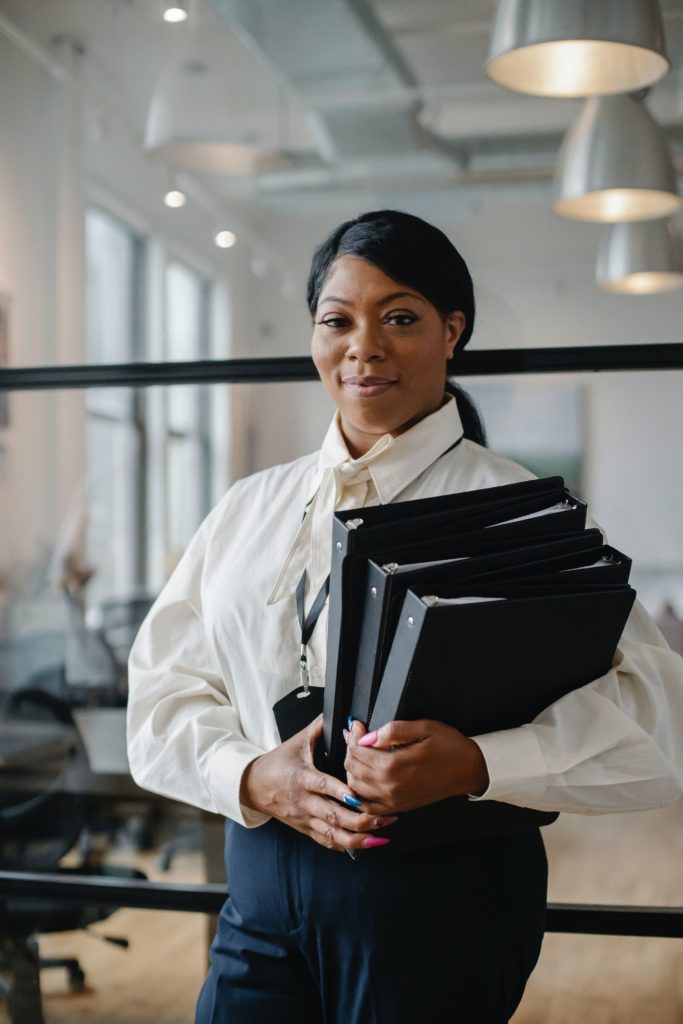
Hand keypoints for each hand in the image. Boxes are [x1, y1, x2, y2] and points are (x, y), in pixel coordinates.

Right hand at [240, 715, 396, 851]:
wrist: (254, 785)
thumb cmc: (279, 761)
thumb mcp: (298, 741)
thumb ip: (321, 727)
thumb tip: (346, 715)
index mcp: (302, 777)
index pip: (323, 786)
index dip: (341, 792)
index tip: (358, 796)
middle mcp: (304, 801)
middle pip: (332, 815)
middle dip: (360, 820)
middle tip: (384, 819)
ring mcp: (305, 818)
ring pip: (332, 834)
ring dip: (358, 839)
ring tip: (381, 837)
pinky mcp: (305, 829)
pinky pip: (326, 842)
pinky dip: (345, 846)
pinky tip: (365, 845)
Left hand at [344, 719, 489, 815]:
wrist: (468, 771)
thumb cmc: (449, 747)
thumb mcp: (424, 727)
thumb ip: (394, 730)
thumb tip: (369, 736)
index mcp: (394, 766)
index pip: (358, 751)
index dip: (353, 735)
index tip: (357, 725)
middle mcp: (390, 786)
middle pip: (353, 768)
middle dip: (351, 750)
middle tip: (358, 736)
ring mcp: (393, 800)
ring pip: (355, 787)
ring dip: (353, 769)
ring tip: (361, 753)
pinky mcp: (397, 807)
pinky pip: (367, 806)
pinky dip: (359, 793)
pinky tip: (364, 778)